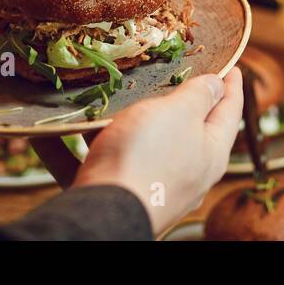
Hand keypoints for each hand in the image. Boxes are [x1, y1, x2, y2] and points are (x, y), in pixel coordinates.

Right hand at [73, 69, 243, 233]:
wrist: (102, 216)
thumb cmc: (147, 157)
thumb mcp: (179, 113)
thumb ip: (199, 96)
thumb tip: (219, 85)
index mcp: (210, 152)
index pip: (229, 111)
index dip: (232, 86)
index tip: (234, 68)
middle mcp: (185, 175)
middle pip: (185, 130)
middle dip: (174, 103)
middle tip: (171, 76)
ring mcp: (150, 187)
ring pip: (135, 146)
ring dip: (116, 124)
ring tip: (102, 98)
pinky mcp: (115, 196)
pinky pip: (93, 163)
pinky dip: (73, 146)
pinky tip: (49, 132)